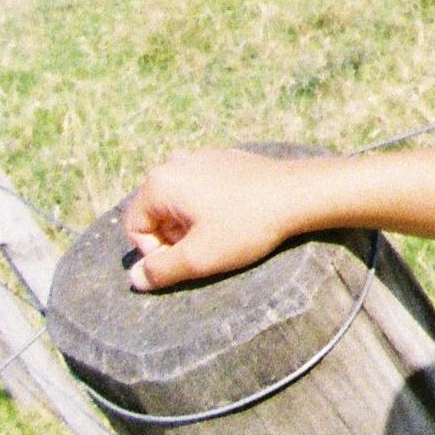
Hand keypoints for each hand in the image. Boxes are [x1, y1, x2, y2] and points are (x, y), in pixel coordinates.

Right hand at [123, 149, 326, 291]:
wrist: (300, 193)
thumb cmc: (247, 224)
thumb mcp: (198, 258)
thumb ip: (160, 271)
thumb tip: (134, 278)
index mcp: (161, 182)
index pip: (135, 228)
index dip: (156, 252)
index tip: (189, 258)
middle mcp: (175, 162)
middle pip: (156, 214)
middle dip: (175, 237)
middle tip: (207, 246)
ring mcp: (202, 157)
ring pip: (179, 203)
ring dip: (192, 225)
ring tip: (223, 232)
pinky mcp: (224, 159)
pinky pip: (201, 190)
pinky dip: (210, 208)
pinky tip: (237, 216)